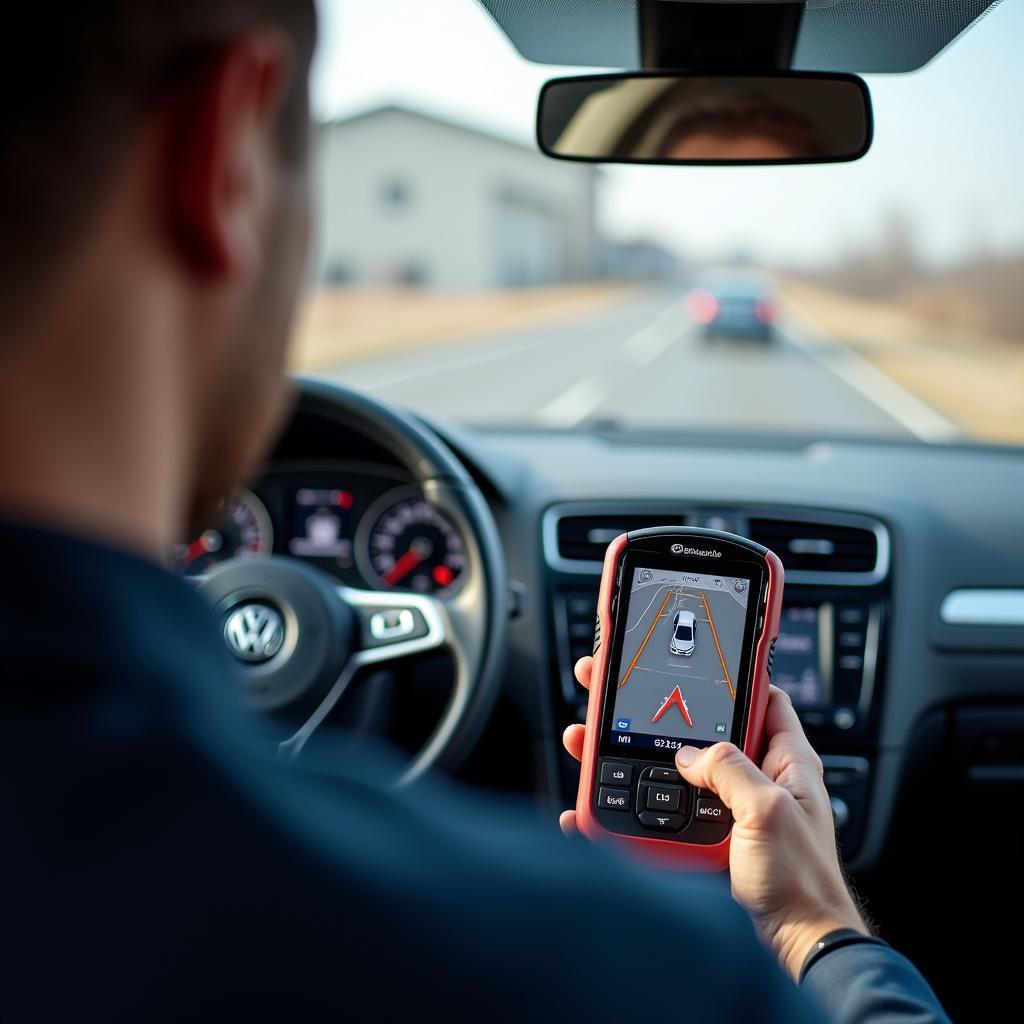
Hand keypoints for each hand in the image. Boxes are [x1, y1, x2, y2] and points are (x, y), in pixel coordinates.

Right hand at [561, 656, 868, 980]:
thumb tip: (689, 753)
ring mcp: (722, 809)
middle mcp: (751, 779)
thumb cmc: (803, 885)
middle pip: (693, 728)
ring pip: (665, 770)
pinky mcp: (700, 840)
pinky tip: (591, 806)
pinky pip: (654, 815)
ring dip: (623, 755)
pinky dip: (621, 809)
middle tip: (610, 686)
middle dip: (649, 708)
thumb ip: (729, 769)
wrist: (798, 951)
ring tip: (585, 738)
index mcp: (783, 761)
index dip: (727, 674)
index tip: (690, 651)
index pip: (759, 697)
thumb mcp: (768, 812)